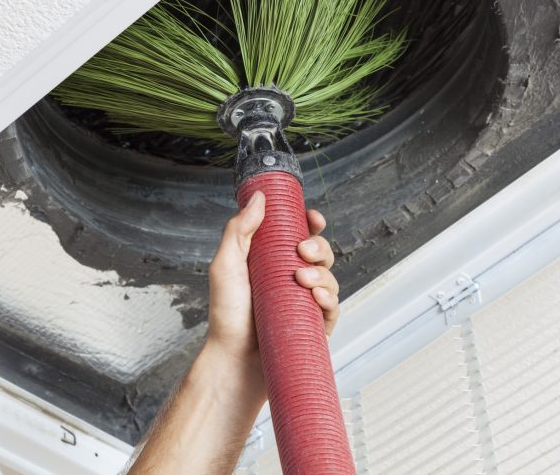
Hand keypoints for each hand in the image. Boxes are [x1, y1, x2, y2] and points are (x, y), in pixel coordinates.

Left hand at [205, 191, 339, 398]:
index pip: (299, 234)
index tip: (313, 218)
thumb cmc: (226, 316)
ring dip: (323, 272)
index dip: (310, 223)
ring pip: (330, 276)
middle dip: (318, 246)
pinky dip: (329, 298)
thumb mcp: (226, 265)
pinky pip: (333, 307)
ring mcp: (304, 302)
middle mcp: (290, 278)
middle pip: (320, 252)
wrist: (234, 361)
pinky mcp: (314, 325)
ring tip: (303, 279)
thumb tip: (259, 197)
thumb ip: (239, 229)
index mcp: (271, 260)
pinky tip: (317, 296)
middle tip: (302, 251)